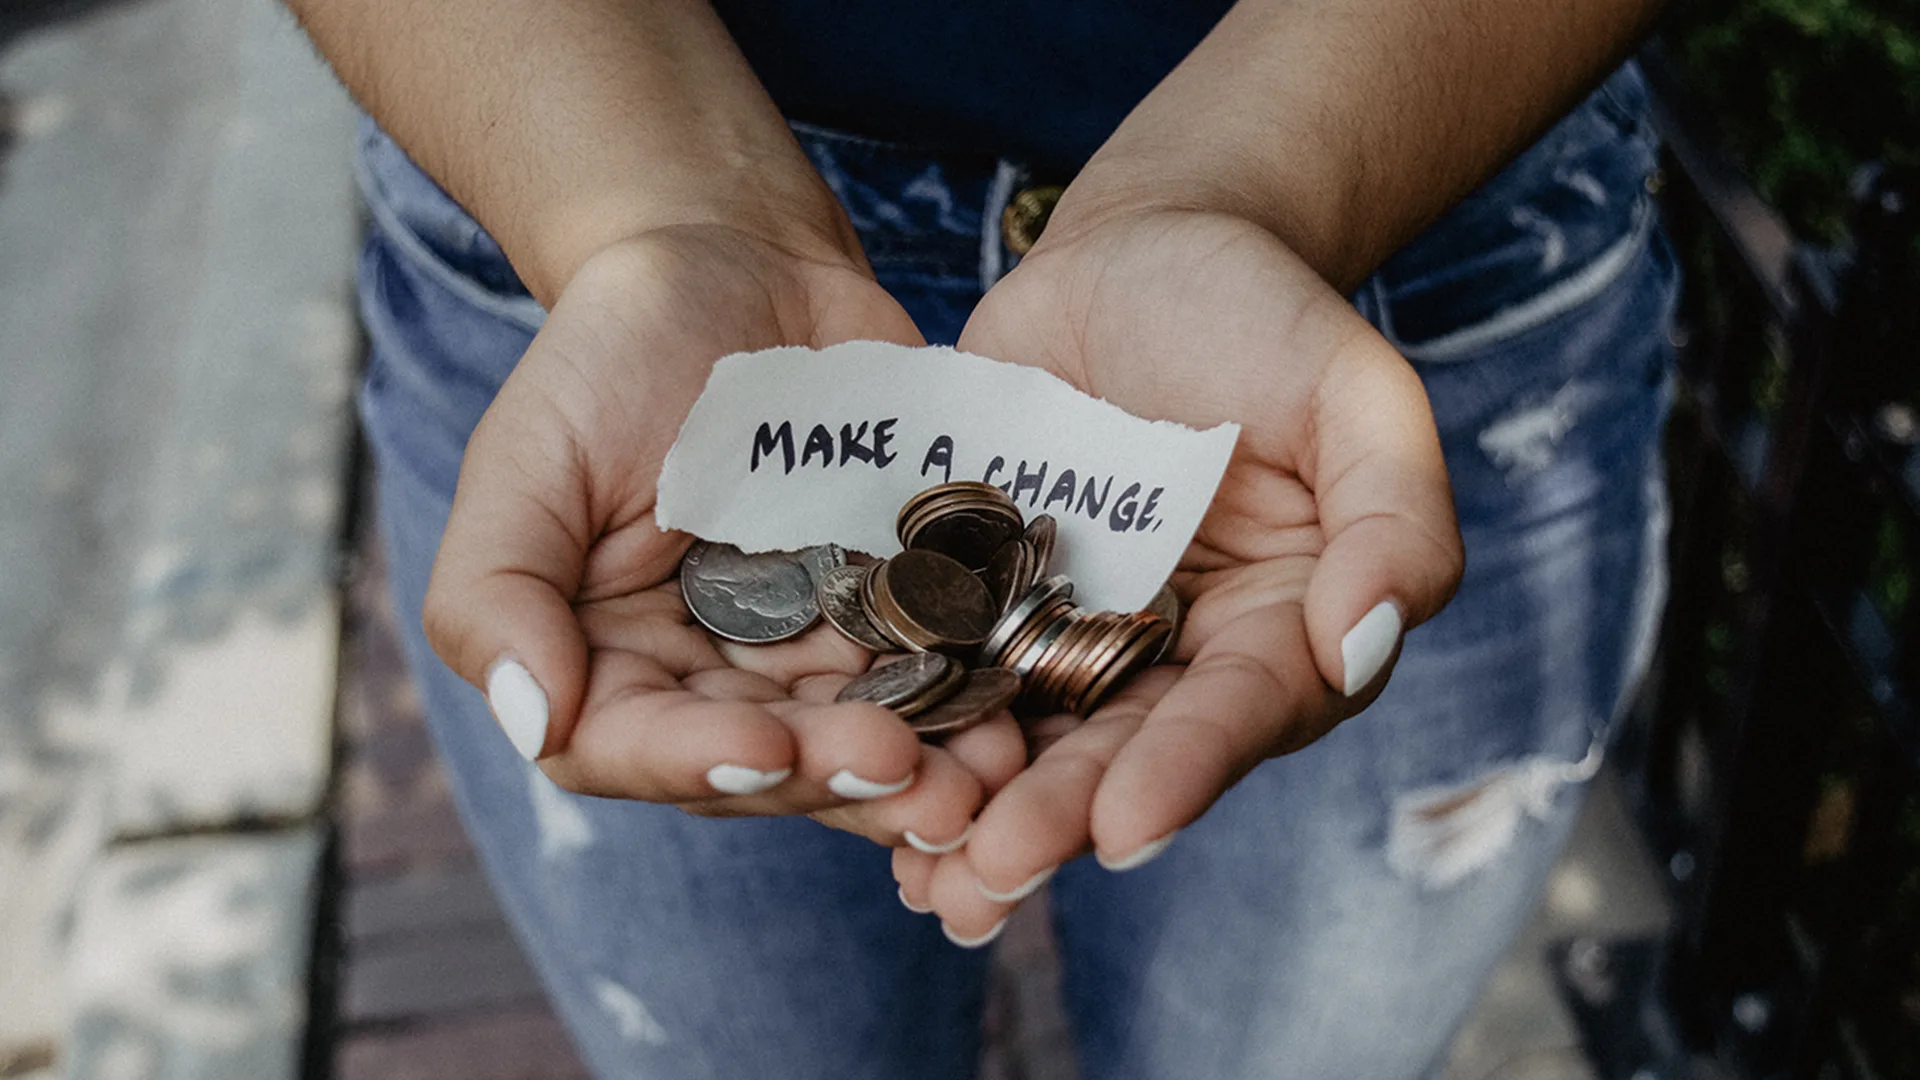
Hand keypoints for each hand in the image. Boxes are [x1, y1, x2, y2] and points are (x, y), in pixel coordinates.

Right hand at [422, 225, 1026, 846]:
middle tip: (908, 772)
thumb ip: (496, 591)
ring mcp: (812, 652)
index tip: (767, 748)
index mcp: (608, 663)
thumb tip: (533, 720)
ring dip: (926, 770)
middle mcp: (711, 680)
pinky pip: (939, 671)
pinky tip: (1022, 711)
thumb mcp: (527, 456)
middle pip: (768, 765)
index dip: (699, 762)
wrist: (738, 263)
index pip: (634, 747)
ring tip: (986, 775)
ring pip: (863, 739)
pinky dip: (977, 700)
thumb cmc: (611, 354)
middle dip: (836, 777)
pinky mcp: (898, 611)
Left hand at [895, 209, 1463, 937]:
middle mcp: (1176, 656)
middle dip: (1059, 816)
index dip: (1186, 770)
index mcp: (1280, 629)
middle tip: (993, 872)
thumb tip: (1364, 645)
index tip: (1126, 827)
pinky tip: (858, 784)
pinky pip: (945, 669)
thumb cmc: (1265, 314)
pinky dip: (910, 726)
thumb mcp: (1356, 393)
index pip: (1240, 712)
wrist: (1141, 249)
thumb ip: (1394, 518)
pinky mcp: (983, 597)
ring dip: (976, 809)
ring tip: (924, 876)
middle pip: (1122, 750)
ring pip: (1027, 737)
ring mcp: (1072, 631)